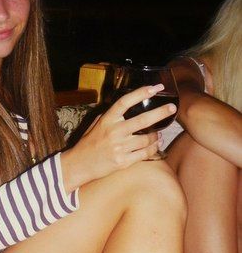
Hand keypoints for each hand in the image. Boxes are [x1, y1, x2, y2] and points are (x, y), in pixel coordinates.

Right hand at [61, 84, 176, 190]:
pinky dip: (154, 148)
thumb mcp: (96, 124)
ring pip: (147, 139)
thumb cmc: (89, 143)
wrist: (80, 165)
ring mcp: (119, 147)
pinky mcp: (123, 161)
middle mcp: (114, 132)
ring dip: (157, 135)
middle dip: (161, 112)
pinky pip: (145, 153)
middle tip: (172, 107)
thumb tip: (129, 106)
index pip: (125, 102)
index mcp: (107, 120)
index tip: (155, 87)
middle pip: (143, 120)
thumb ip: (111, 116)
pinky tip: (157, 144)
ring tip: (160, 133)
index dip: (141, 93)